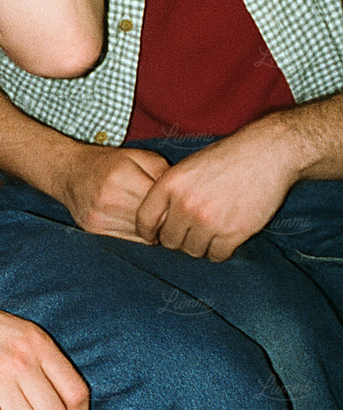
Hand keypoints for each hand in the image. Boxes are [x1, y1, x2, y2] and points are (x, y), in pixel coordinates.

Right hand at [56, 143, 169, 240]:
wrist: (68, 170)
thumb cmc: (107, 162)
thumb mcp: (136, 156)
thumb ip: (161, 170)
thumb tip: (182, 193)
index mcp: (122, 175)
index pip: (160, 201)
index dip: (173, 203)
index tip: (177, 202)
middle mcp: (109, 197)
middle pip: (152, 219)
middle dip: (164, 217)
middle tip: (170, 212)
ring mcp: (99, 215)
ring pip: (142, 233)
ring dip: (153, 228)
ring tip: (154, 216)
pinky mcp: (94, 227)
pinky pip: (129, 238)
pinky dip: (139, 233)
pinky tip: (138, 222)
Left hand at [136, 124, 293, 259]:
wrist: (266, 154)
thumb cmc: (227, 157)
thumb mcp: (189, 166)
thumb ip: (171, 192)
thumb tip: (159, 220)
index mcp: (170, 184)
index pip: (144, 220)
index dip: (147, 232)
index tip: (154, 237)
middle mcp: (185, 204)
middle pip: (170, 241)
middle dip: (179, 239)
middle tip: (191, 232)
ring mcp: (209, 220)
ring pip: (193, 251)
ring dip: (200, 245)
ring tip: (211, 232)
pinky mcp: (233, 232)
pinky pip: (217, 255)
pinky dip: (220, 250)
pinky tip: (225, 238)